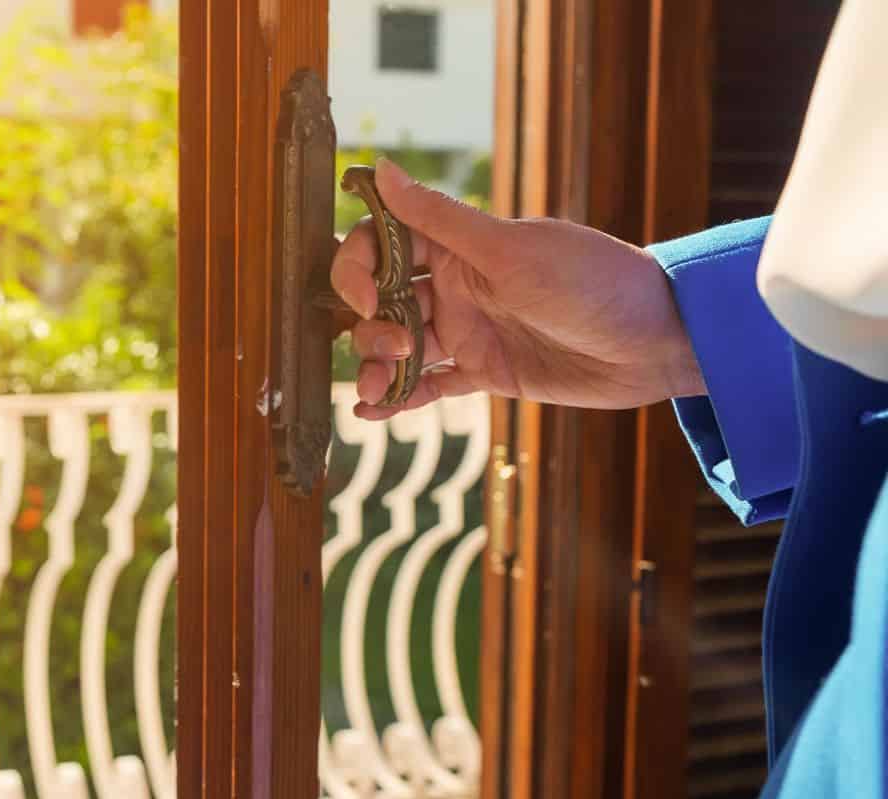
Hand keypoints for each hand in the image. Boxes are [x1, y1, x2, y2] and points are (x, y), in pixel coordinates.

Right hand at [332, 158, 705, 418]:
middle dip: (369, 325)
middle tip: (397, 344)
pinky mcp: (486, 372)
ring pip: (399, 346)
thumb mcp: (509, 250)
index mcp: (458, 245)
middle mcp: (457, 284)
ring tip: (376, 392)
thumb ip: (439, 218)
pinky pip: (430, 384)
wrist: (658, 340)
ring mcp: (469, 329)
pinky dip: (399, 398)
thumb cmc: (592, 281)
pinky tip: (373, 413)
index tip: (366, 296)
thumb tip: (380, 170)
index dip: (357, 267)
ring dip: (376, 366)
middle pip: (381, 300)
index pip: (381, 244)